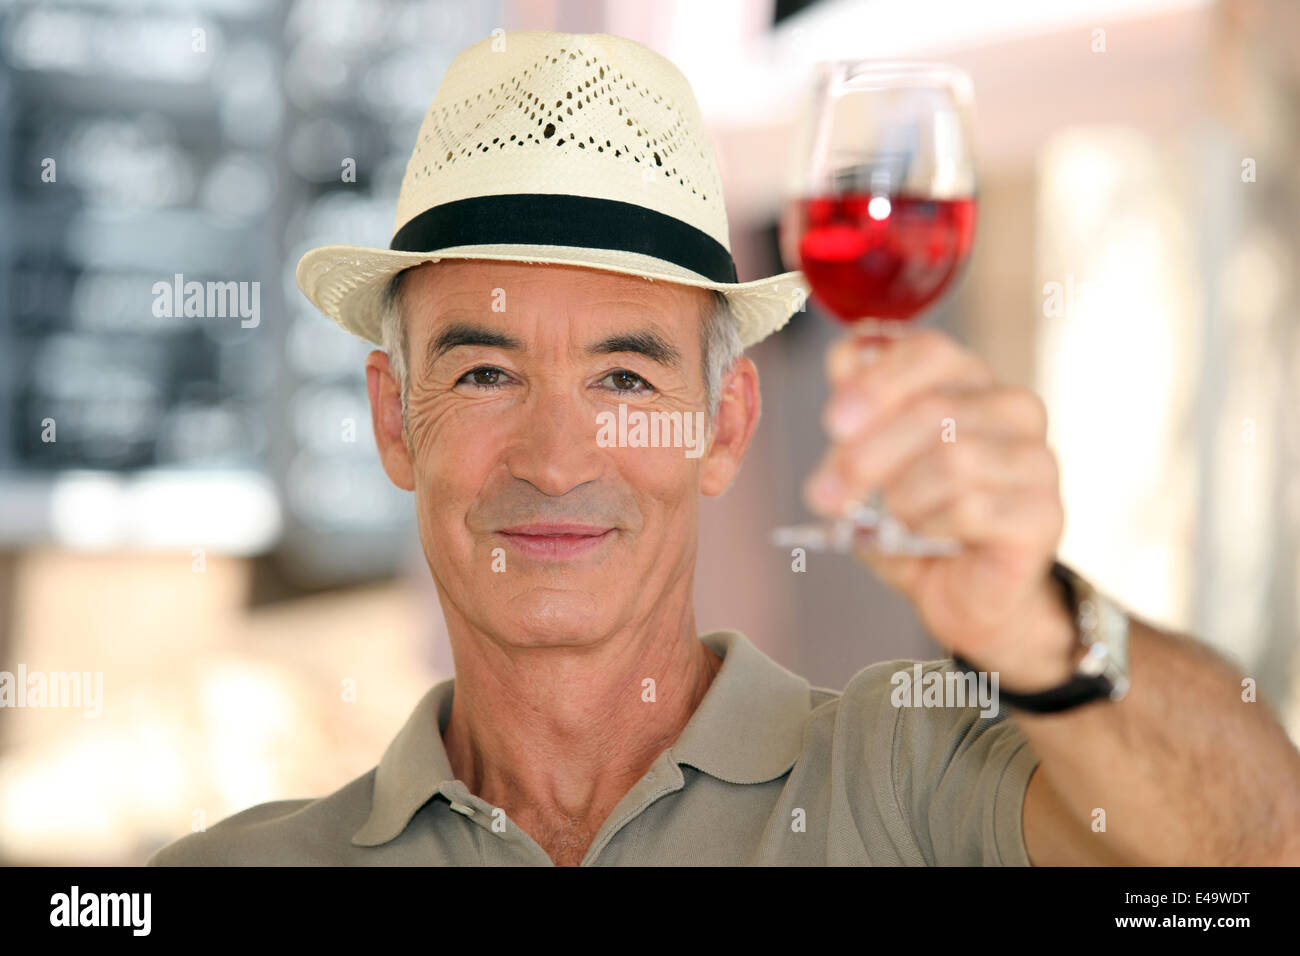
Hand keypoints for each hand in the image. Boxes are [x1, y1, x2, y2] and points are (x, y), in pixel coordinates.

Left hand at [804, 328, 1077, 690]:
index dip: (877, 383)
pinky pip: (971, 507)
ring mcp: (1037, 460)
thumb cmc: (916, 522)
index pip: (931, 352)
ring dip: (898, 498)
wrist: (962, 597)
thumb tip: (845, 358)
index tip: (834, 424)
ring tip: (885, 522)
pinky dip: (929, 526)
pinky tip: (923, 538)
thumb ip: (857, 411)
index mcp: (970, 382)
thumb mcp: (869, 465)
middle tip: (826, 494)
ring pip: (952, 459)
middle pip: (933, 409)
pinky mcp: (1044, 513)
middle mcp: (1013, 410)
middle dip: (866, 455)